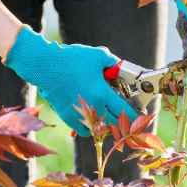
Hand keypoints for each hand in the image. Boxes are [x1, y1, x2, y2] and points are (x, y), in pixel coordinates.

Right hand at [5, 26, 136, 135]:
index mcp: (102, 94)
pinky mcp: (67, 117)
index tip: (141, 116)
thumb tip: (119, 66)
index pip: (126, 113)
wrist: (45, 66)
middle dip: (124, 123)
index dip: (136, 117)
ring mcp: (79, 115)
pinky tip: (94, 119)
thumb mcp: (97, 55)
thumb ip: (112, 62)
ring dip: (108, 126)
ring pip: (100, 130)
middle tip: (128, 118)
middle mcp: (92, 108)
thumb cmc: (71, 59)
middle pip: (115, 125)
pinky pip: (85, 131)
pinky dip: (92, 128)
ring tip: (110, 118)